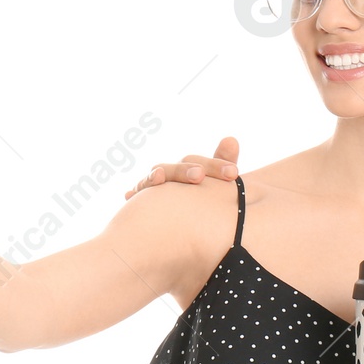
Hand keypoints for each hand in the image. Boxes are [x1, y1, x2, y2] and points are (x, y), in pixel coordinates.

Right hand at [124, 137, 240, 199]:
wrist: (183, 224)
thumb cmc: (204, 202)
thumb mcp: (218, 187)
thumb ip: (224, 164)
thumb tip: (231, 139)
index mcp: (192, 171)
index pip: (201, 163)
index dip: (216, 165)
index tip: (234, 172)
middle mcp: (173, 175)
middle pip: (178, 168)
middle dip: (186, 170)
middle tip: (199, 176)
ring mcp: (155, 186)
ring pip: (154, 177)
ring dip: (155, 176)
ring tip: (159, 176)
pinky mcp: (141, 200)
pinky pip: (136, 194)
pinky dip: (134, 193)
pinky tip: (129, 194)